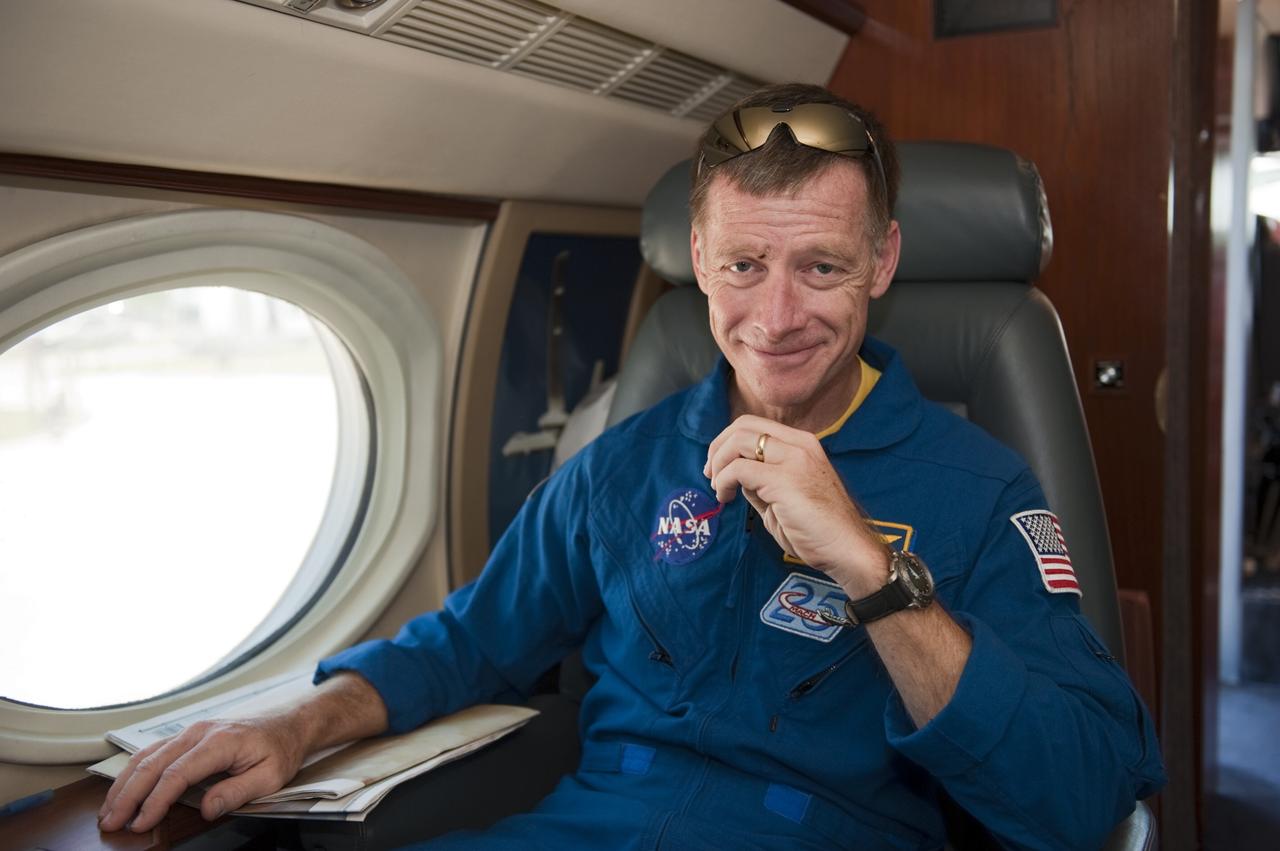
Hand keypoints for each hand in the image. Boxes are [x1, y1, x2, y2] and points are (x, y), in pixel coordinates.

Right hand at [98, 712, 306, 832]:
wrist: (288, 723)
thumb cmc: (280, 748)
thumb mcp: (271, 776)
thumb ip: (237, 792)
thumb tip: (207, 809)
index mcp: (220, 742)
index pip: (177, 773)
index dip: (155, 800)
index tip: (141, 823)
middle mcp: (199, 732)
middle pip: (153, 763)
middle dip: (128, 795)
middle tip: (111, 822)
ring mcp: (191, 731)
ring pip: (147, 755)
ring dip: (124, 783)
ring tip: (108, 810)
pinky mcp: (188, 736)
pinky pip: (154, 751)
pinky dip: (134, 771)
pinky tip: (123, 789)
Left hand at [705, 414, 887, 594]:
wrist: (847, 550)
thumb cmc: (818, 530)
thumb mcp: (784, 496)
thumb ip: (762, 481)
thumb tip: (736, 476)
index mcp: (802, 444)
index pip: (755, 424)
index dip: (728, 441)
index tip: (717, 466)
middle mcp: (799, 444)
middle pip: (743, 426)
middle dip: (717, 448)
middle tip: (710, 475)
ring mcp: (794, 459)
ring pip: (738, 441)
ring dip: (718, 464)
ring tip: (719, 489)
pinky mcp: (784, 480)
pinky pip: (739, 469)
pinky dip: (724, 481)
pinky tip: (727, 498)